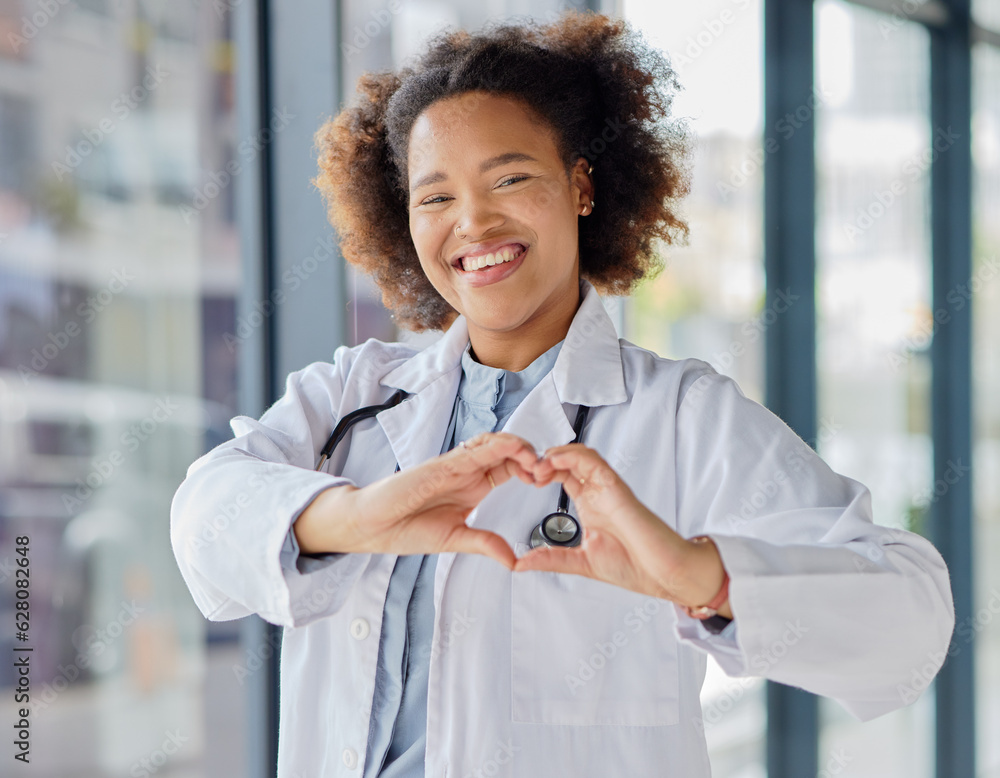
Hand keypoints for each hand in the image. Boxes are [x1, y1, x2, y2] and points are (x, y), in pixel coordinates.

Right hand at [294, 432, 538, 569]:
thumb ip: (485, 544)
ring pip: (495, 443)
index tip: (547, 481)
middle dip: (532, 455)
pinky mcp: (442, 465)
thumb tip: (514, 561)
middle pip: (507, 451)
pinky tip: (515, 451)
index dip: (531, 469)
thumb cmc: (405, 528)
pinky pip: (475, 449)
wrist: (370, 525)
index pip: (509, 467)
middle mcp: (466, 471)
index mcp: (472, 485)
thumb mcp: (455, 539)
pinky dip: (498, 446)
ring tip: (537, 461)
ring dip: (519, 447)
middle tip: (549, 470)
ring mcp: (455, 465)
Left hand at [514, 444, 731, 616]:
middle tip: (526, 470)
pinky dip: (573, 456)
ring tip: (538, 465)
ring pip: (581, 455)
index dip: (542, 472)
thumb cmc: (634, 566)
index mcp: (590, 505)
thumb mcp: (581, 563)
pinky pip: (595, 462)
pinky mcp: (617, 488)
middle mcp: (598, 493)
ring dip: (556, 455)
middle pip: (569, 460)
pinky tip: (556, 460)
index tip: (525, 479)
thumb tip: (520, 563)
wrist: (665, 574)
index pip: (563, 475)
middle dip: (545, 460)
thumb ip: (551, 559)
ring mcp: (608, 488)